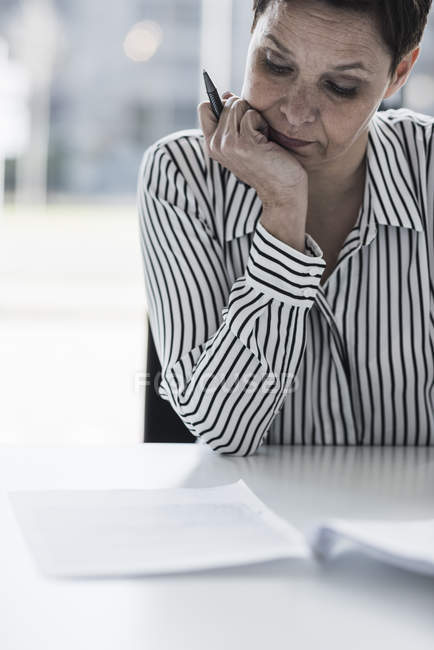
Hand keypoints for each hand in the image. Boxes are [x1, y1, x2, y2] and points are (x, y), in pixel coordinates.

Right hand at [197, 91, 307, 207]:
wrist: (281, 190)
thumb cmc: (267, 163)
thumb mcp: (243, 140)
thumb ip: (231, 120)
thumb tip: (225, 95)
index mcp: (212, 144)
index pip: (204, 107)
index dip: (223, 103)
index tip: (238, 116)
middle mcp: (215, 145)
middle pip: (227, 102)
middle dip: (245, 110)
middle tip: (255, 134)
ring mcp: (228, 145)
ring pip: (238, 105)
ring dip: (255, 117)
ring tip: (261, 138)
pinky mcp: (244, 144)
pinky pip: (251, 115)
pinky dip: (263, 124)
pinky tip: (266, 142)